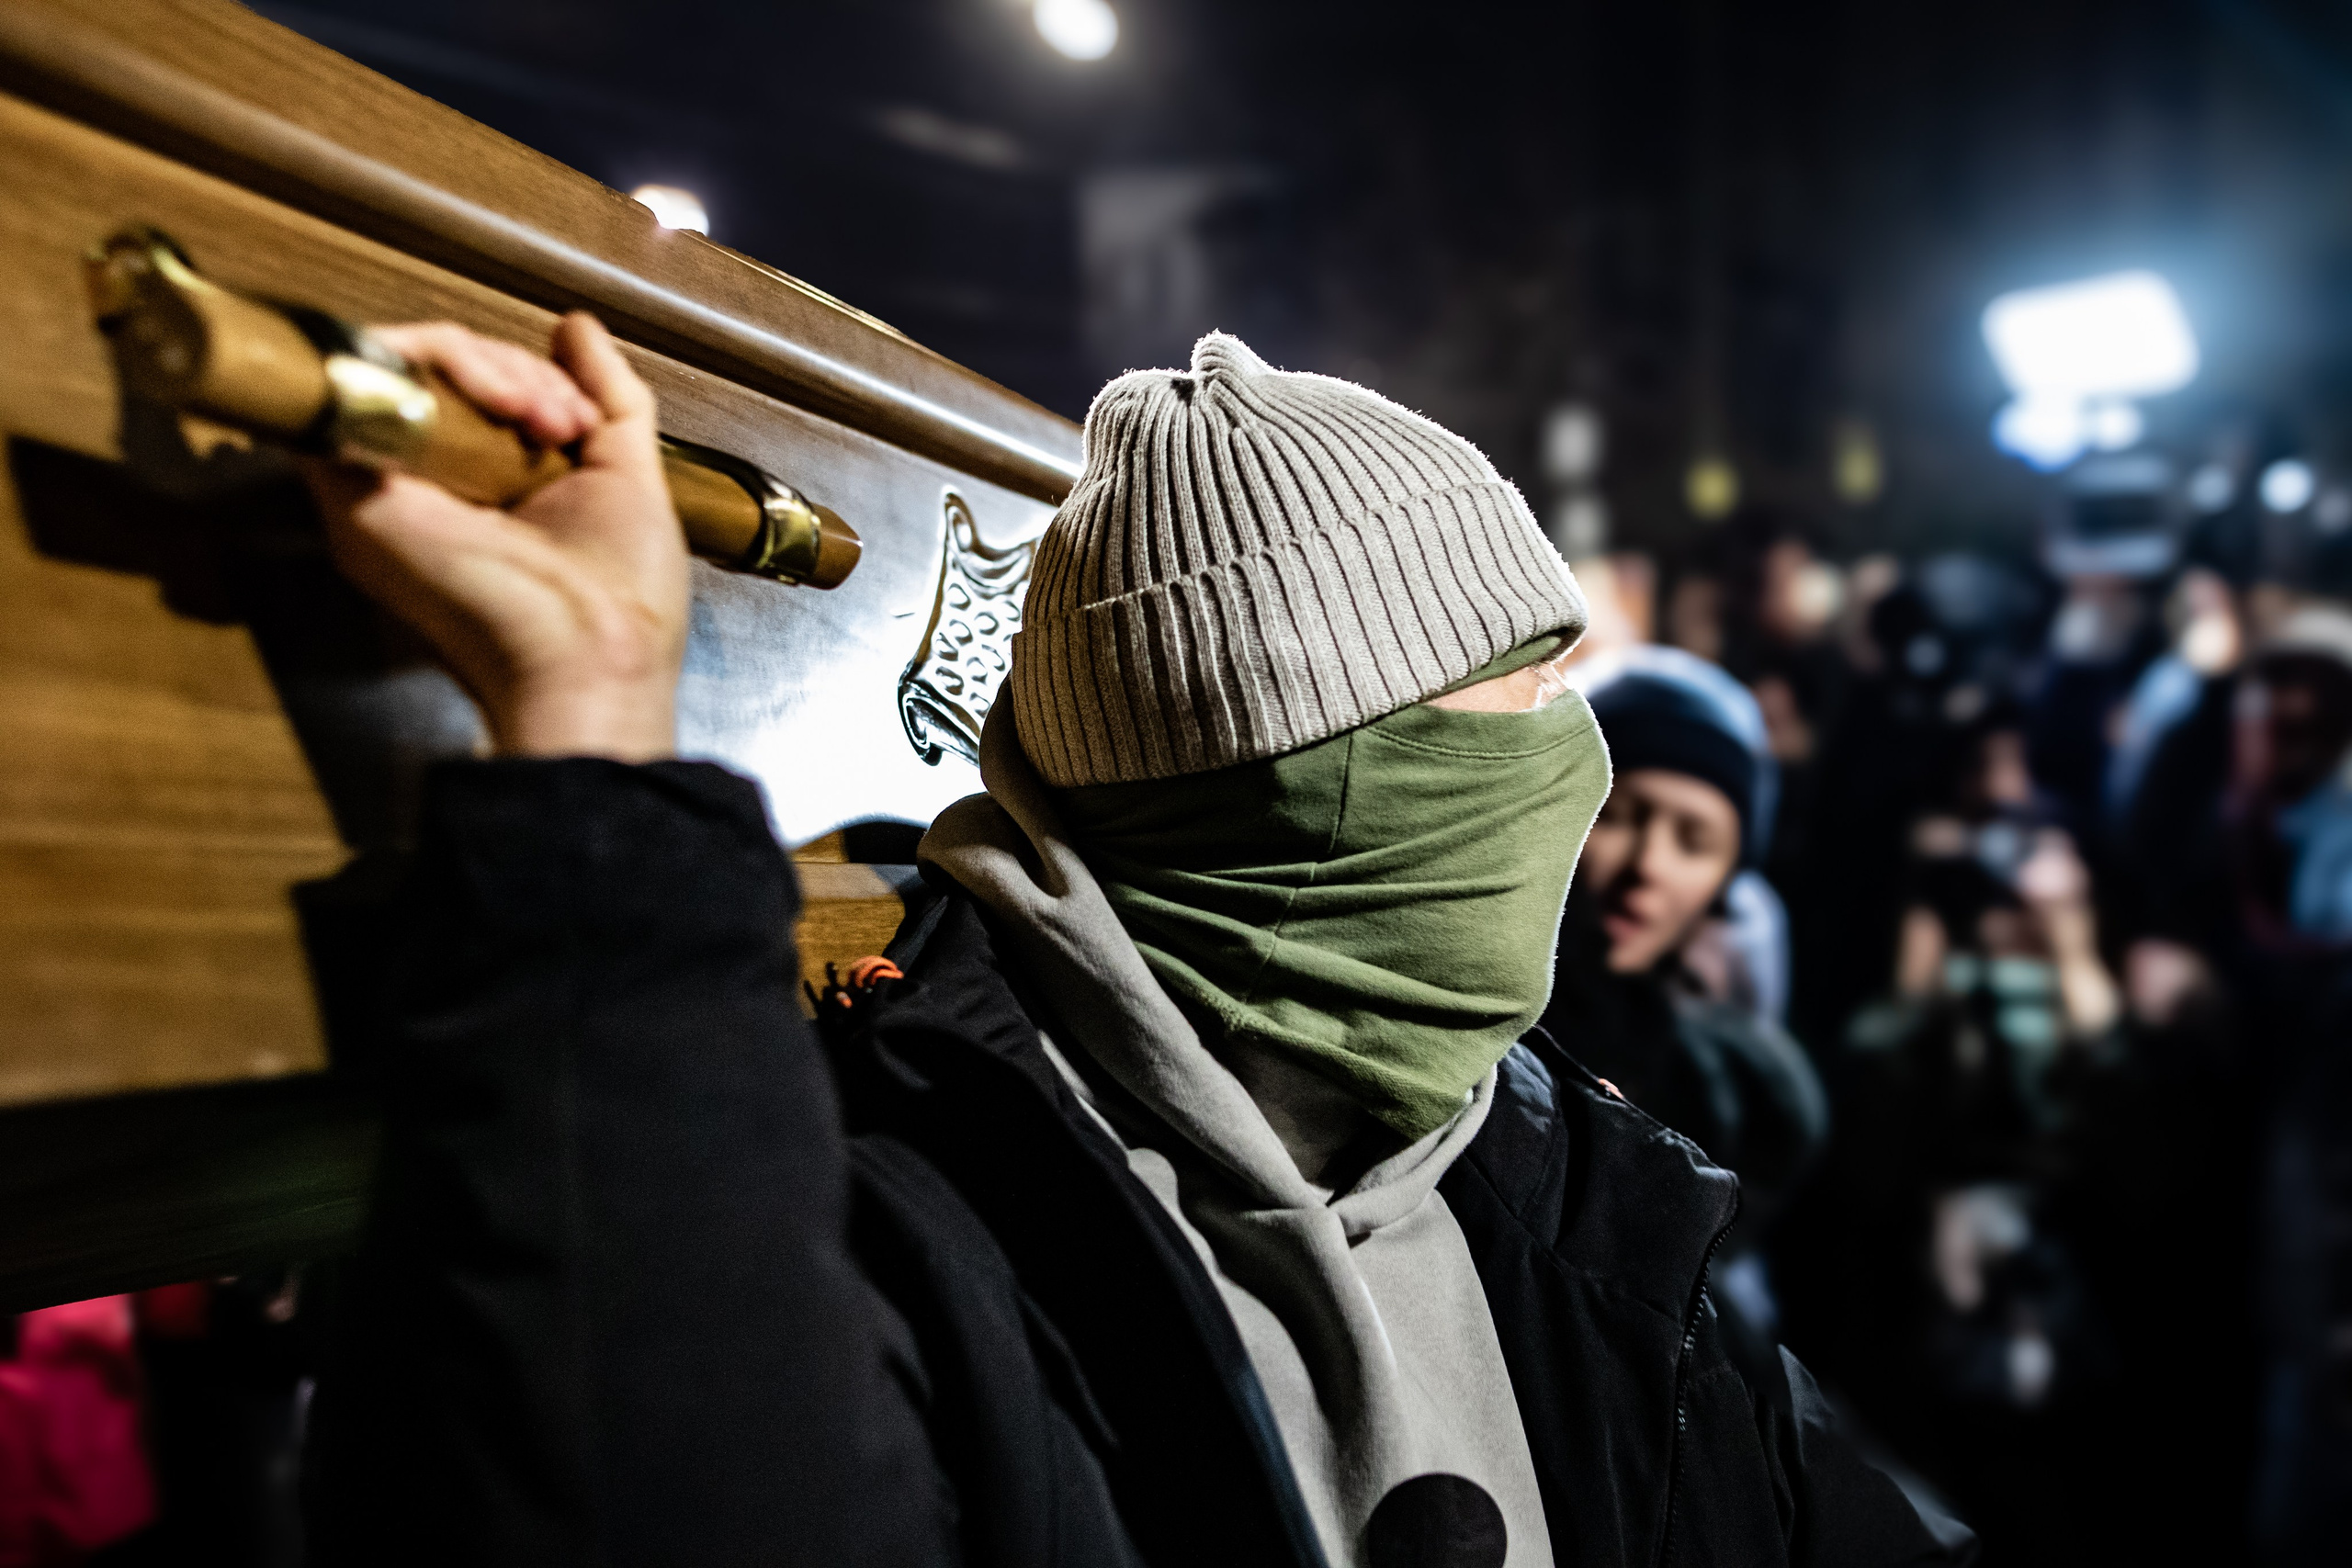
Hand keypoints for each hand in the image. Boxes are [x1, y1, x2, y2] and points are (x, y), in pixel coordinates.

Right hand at [301, 313, 686, 760]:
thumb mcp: (627, 476)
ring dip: (488, 364)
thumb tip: (575, 328)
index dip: (530, 378)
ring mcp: (384, 483)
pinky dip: (445, 361)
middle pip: (440, 372)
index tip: (580, 420)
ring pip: (407, 364)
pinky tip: (503, 402)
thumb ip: (609, 399)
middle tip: (561, 420)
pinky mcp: (355, 480)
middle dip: (515, 368)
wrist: (591, 656)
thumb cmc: (619, 600)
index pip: (477, 393)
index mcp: (479, 491)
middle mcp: (423, 488)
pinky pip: (374, 373)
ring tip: (540, 417)